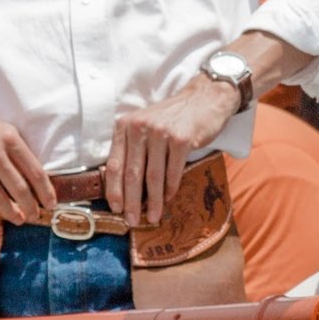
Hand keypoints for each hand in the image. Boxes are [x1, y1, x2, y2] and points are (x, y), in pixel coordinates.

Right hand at [0, 90, 55, 222]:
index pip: (35, 171)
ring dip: (12, 213)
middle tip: (37, 216)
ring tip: (20, 219)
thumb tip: (31, 174)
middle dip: (32, 207)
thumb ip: (14, 147)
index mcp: (8, 137)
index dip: (45, 191)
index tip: (51, 202)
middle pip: (20, 189)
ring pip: (0, 199)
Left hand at [103, 78, 238, 225]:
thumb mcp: (145, 126)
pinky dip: (170, 188)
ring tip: (153, 216)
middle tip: (132, 221)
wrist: (204, 98)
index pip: (115, 164)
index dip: (114, 190)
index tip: (116, 208)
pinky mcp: (181, 139)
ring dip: (152, 201)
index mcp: (125, 125)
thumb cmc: (172, 118)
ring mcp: (161, 132)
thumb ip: (133, 149)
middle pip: (132, 173)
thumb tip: (125, 188)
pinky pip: (173, 172)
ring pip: (153, 176)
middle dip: (131, 202)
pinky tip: (168, 198)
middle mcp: (140, 127)